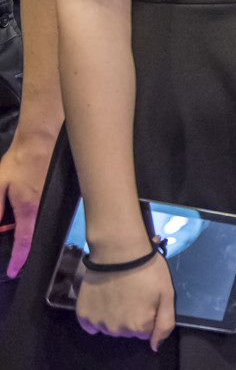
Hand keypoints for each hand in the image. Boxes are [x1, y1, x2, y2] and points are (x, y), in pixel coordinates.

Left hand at [0, 129, 53, 277]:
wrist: (40, 141)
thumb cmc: (18, 163)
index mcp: (28, 210)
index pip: (24, 241)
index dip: (18, 259)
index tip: (13, 271)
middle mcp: (42, 209)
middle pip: (29, 234)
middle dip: (16, 241)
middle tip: (5, 235)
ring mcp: (49, 202)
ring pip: (34, 224)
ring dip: (21, 228)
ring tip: (9, 216)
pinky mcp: (52, 195)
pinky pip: (39, 214)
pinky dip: (28, 217)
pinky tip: (19, 206)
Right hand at [74, 251, 174, 351]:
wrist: (118, 251)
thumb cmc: (147, 269)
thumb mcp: (167, 294)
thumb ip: (164, 324)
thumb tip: (155, 346)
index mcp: (139, 326)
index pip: (147, 331)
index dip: (150, 313)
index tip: (148, 297)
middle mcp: (117, 330)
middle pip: (128, 330)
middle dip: (133, 315)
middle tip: (135, 292)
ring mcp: (98, 323)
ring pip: (111, 327)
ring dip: (116, 315)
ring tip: (120, 292)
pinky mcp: (83, 315)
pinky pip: (92, 324)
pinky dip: (99, 314)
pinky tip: (105, 298)